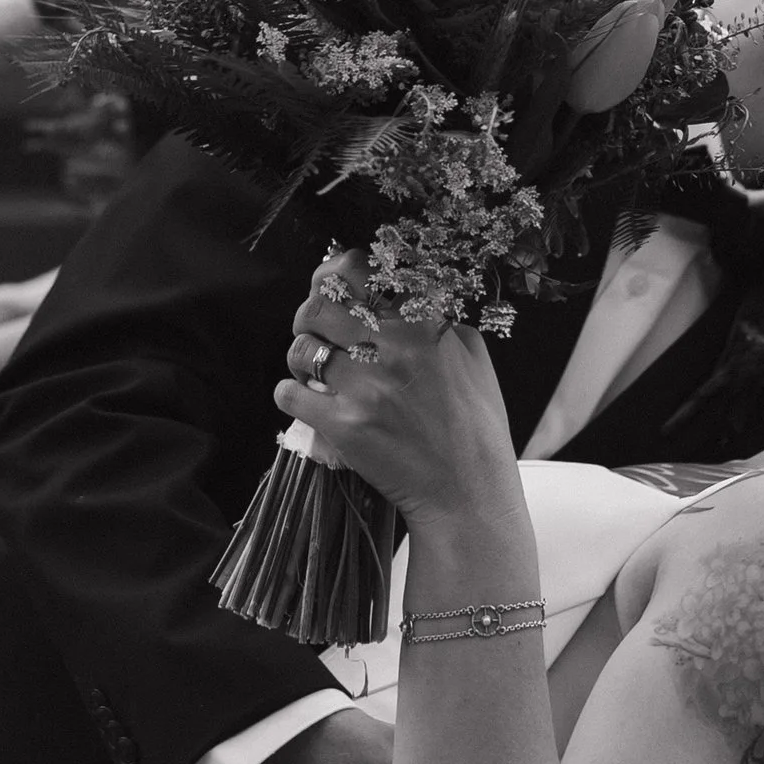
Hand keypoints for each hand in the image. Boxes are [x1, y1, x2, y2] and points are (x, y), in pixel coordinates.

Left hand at [276, 250, 520, 528]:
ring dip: (300, 357)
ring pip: (298, 349)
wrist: (468, 493)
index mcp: (423, 323)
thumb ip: (438, 318)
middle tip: (317, 330)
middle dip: (309, 314)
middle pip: (317, 304)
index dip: (336, 273)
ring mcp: (364, 388)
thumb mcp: (472, 355)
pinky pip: (288, 394)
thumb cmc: (475, 426)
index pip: (357, 271)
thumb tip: (402, 295)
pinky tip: (310, 402)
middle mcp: (391, 349)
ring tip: (314, 370)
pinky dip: (292, 395)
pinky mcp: (343, 427)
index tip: (335, 284)